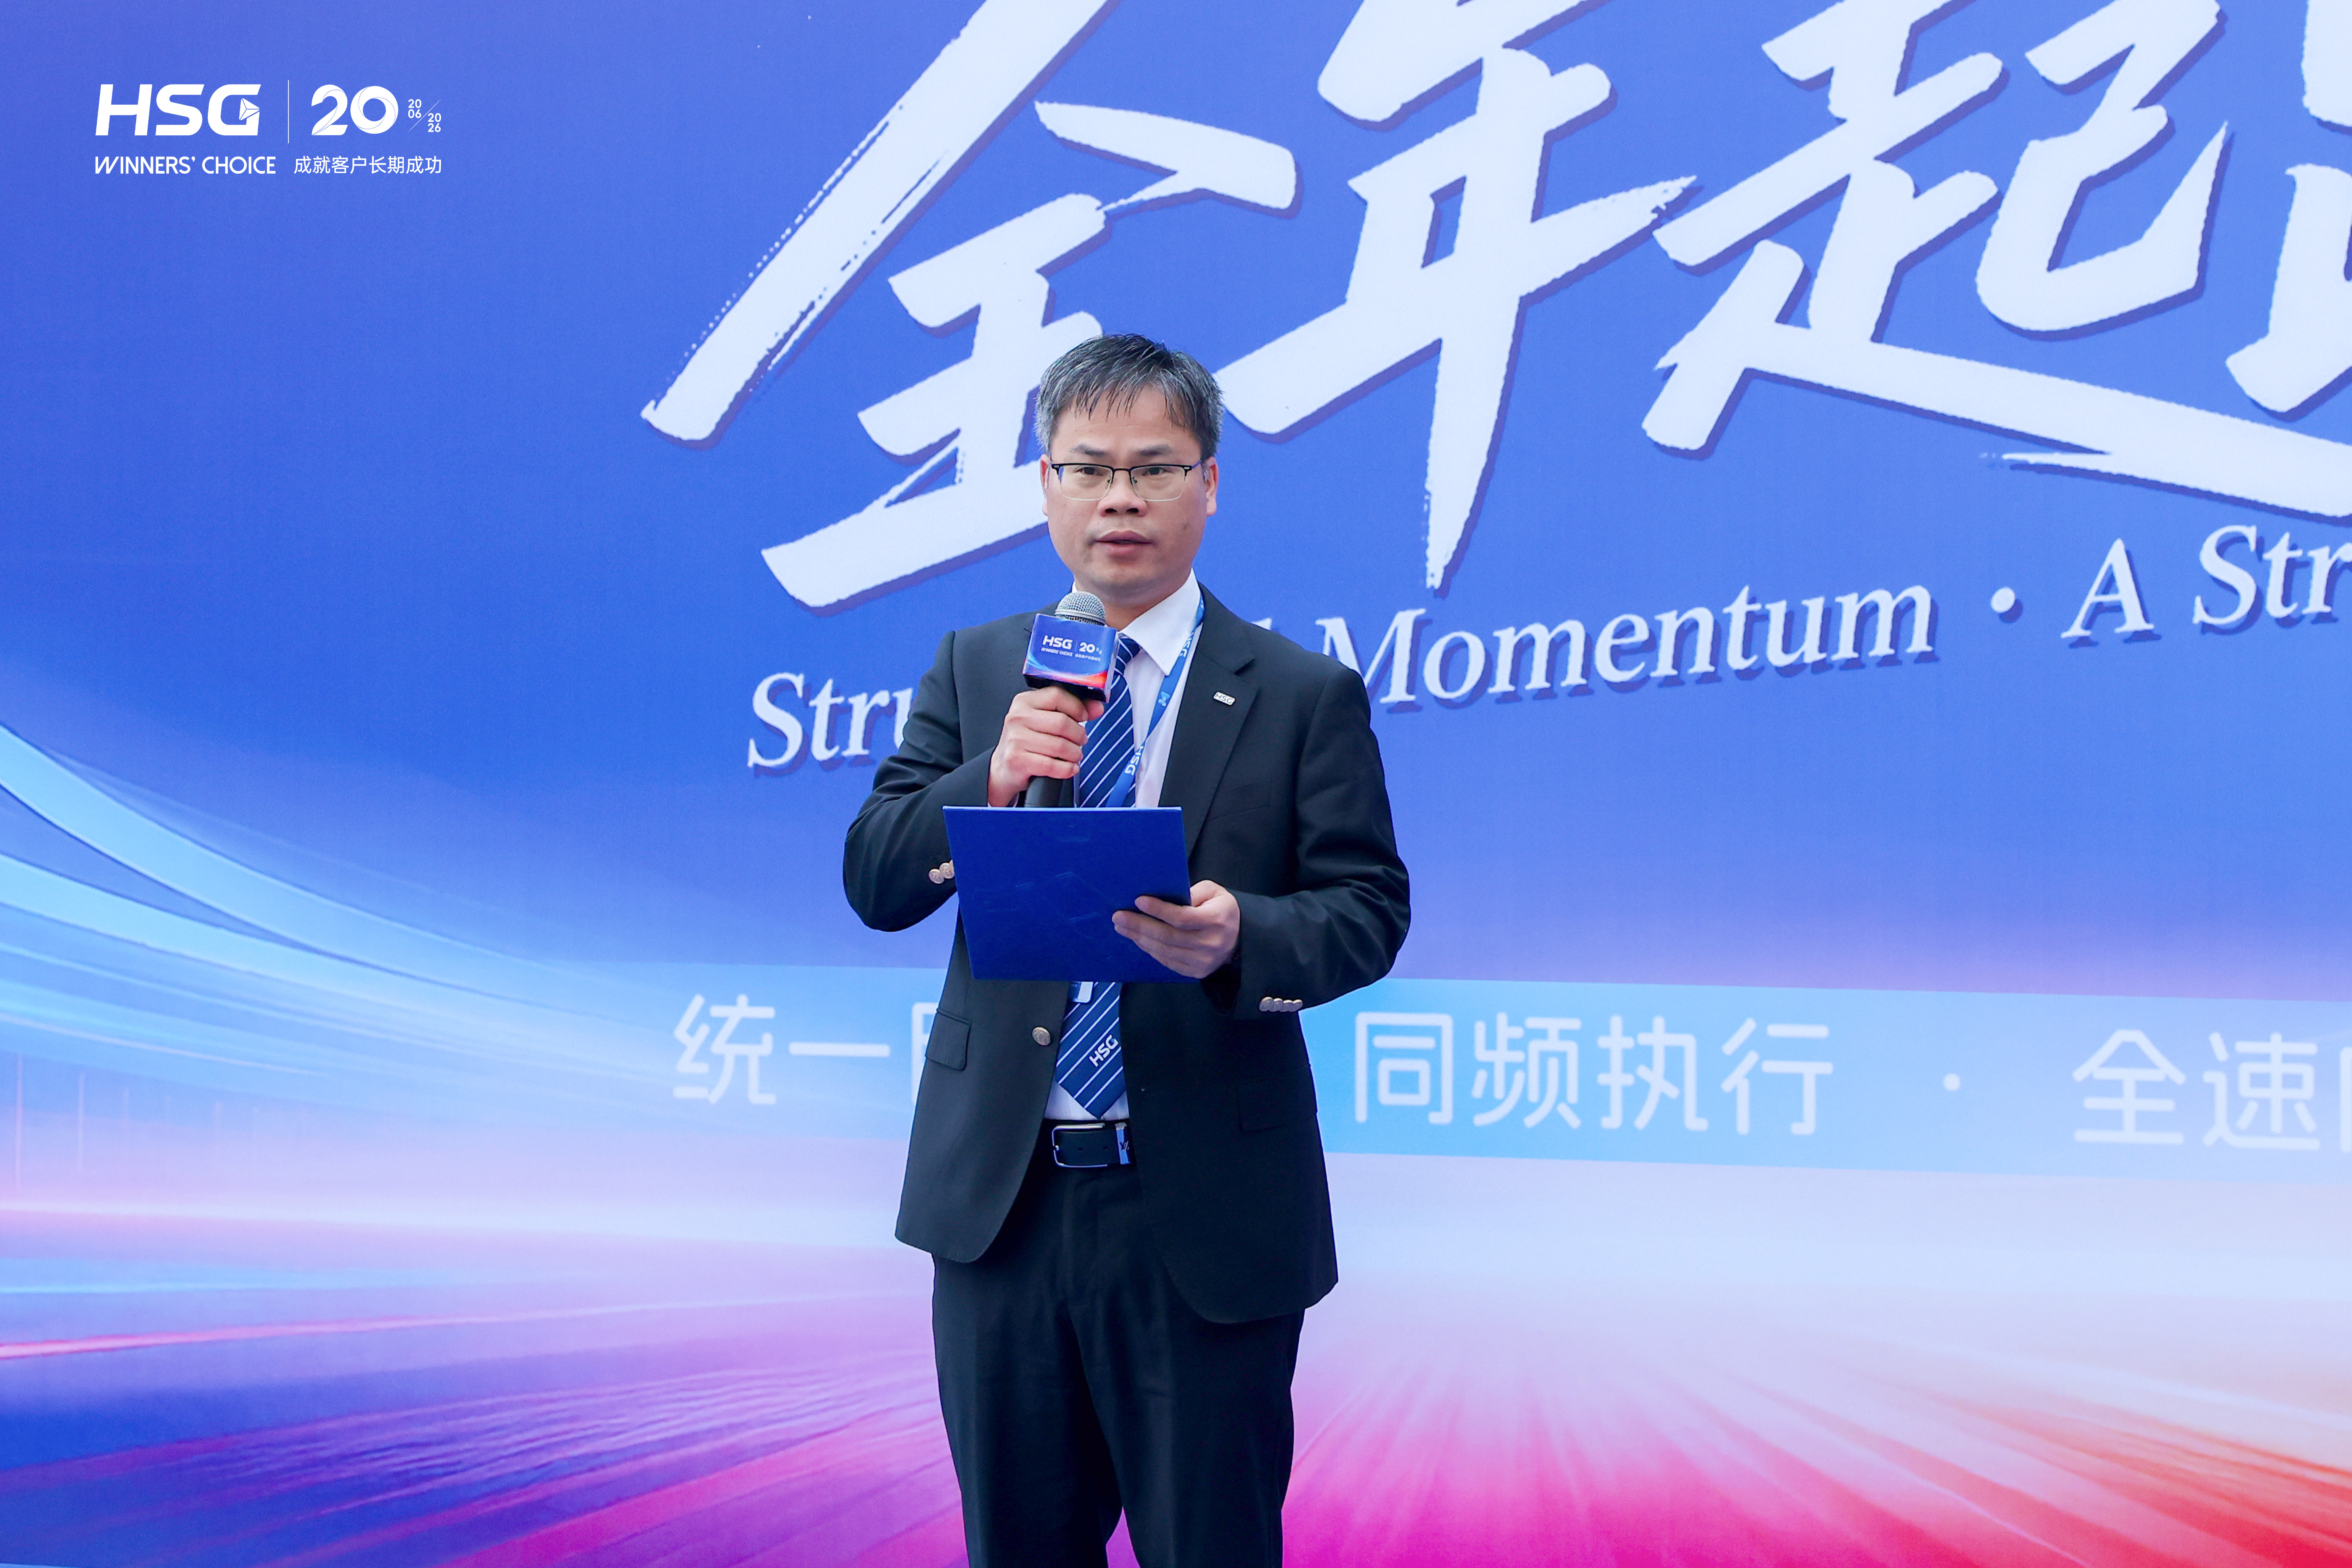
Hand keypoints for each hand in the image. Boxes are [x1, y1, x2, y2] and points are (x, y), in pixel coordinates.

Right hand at [989, 686, 1104, 806]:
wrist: (1003, 766)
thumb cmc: (1026, 741)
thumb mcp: (1044, 720)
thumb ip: (1070, 710)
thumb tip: (1097, 707)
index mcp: (1024, 702)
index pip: (1057, 696)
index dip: (1077, 707)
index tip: (1085, 716)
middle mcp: (1017, 718)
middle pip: (1062, 722)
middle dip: (1078, 735)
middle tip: (1080, 741)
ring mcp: (1016, 739)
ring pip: (1060, 745)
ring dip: (1074, 754)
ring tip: (1074, 755)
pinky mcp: (1018, 760)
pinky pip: (1052, 765)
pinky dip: (1066, 769)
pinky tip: (1070, 768)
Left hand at [1114, 880, 1239, 979]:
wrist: (1238, 939)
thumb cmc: (1221, 910)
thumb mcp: (1214, 892)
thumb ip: (1193, 892)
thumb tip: (1165, 896)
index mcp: (1215, 920)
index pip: (1182, 917)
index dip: (1159, 910)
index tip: (1138, 900)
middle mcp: (1209, 943)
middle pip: (1168, 936)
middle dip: (1140, 925)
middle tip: (1119, 916)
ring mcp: (1202, 961)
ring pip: (1164, 950)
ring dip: (1139, 938)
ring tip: (1122, 927)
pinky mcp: (1195, 972)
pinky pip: (1166, 961)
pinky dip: (1149, 949)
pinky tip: (1137, 939)